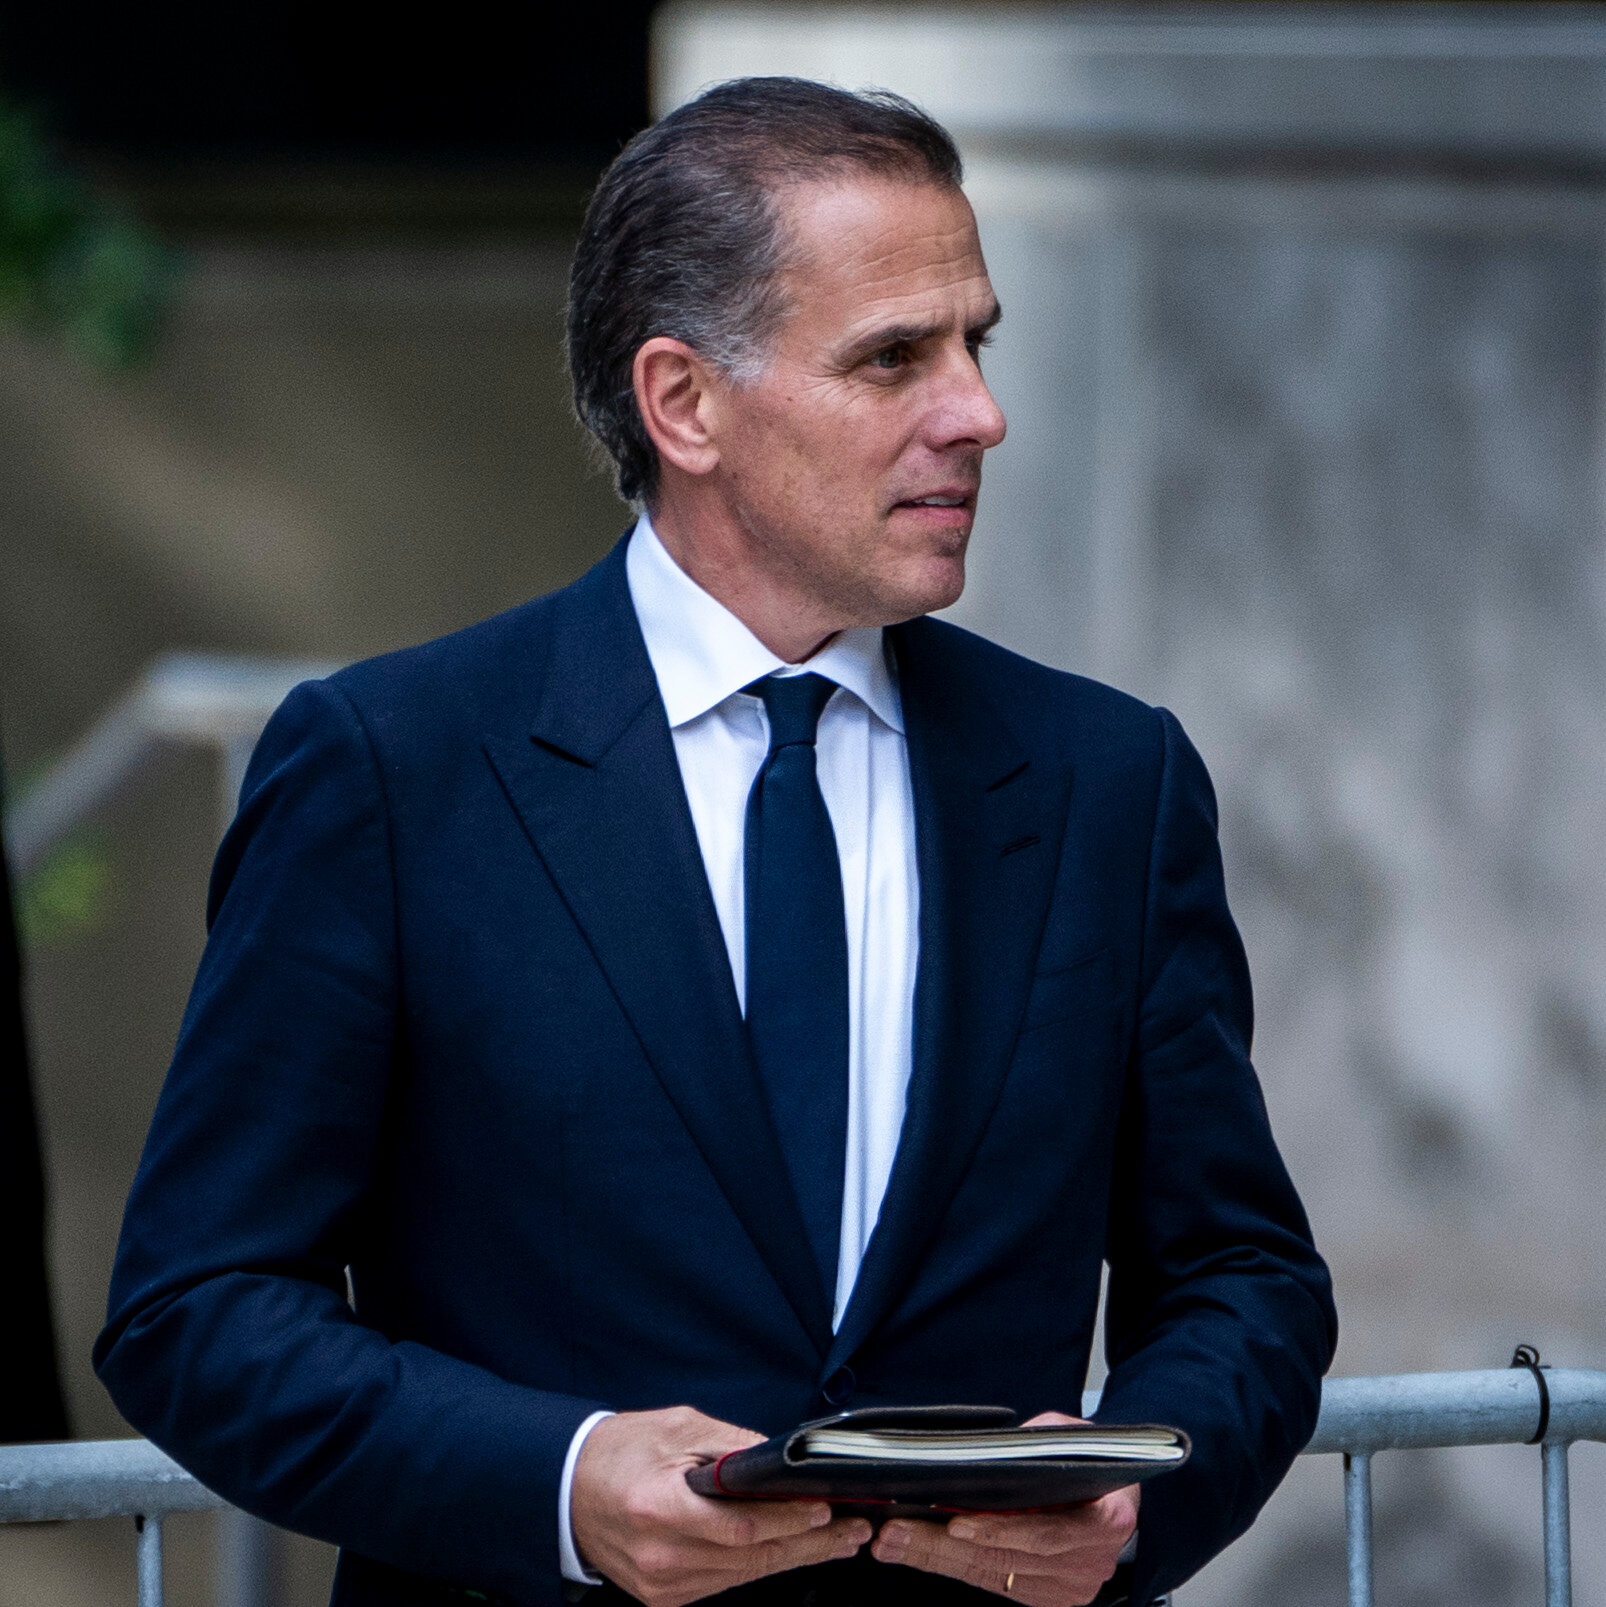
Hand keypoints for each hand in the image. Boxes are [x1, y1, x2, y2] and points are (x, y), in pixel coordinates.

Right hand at [571, 1406, 871, 1606]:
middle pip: (751, 1556)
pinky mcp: (664, 1596)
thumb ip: (729, 1446)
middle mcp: (660, 1555)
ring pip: (743, 1574)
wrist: (567, 1488)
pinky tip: (789, 1551)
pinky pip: (724, 1582)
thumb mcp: (676, 1427)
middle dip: (809, 1544)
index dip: (787, 1519)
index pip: (739, 1524)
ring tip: (836, 1542)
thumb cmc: (621, 1450)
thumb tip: (780, 1460)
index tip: (825, 1509)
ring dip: (792, 1557)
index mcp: (659, 1507)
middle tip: (851, 1532)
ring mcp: (661, 1583)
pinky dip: (758, 1565)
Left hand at [869, 1414, 1138, 1606]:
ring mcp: (1069, 1585)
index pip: (1046, 1533)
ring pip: (992, 1575)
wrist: (1117, 1491)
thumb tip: (991, 1448)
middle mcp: (1090, 1562)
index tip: (955, 1523)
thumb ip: (1040, 1439)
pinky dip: (954, 1564)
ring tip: (894, 1542)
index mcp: (1107, 1520)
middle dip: (942, 1546)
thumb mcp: (1074, 1434)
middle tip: (896, 1532)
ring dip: (936, 1558)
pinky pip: (995, 1582)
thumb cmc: (1092, 1456)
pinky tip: (919, 1550)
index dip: (999, 1531)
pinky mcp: (1048, 1594)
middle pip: (1006, 1559)